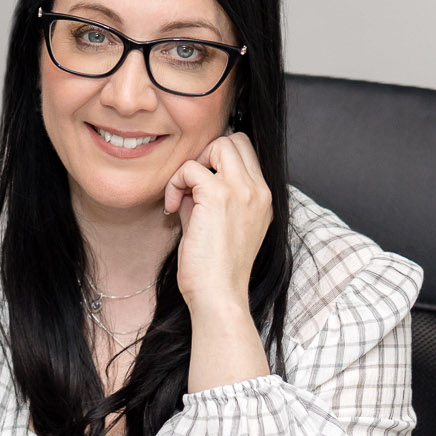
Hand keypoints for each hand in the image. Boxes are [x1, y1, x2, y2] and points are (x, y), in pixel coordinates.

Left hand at [163, 132, 272, 312]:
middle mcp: (258, 191)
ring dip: (194, 165)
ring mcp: (242, 190)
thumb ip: (209, 198)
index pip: (246, 153)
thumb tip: (188, 181)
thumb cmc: (216, 269)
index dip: (217, 161)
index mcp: (263, 198)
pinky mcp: (218, 196)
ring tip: (182, 196)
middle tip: (191, 187)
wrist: (219, 295)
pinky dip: (175, 183)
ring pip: (218, 144)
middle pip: (234, 140)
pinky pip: (190, 168)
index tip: (199, 187)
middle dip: (206, 156)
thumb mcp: (219, 226)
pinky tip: (172, 208)